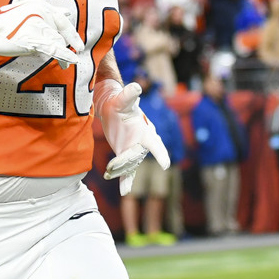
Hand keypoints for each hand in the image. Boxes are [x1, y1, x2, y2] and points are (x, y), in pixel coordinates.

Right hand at [0, 0, 83, 67]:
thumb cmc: (3, 22)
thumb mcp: (24, 11)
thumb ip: (42, 13)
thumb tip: (62, 15)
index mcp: (40, 5)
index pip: (61, 18)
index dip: (71, 30)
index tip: (77, 39)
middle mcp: (42, 13)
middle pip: (62, 30)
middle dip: (71, 41)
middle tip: (78, 49)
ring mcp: (38, 26)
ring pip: (58, 41)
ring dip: (65, 54)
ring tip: (67, 63)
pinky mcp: (34, 39)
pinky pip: (54, 49)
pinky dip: (65, 56)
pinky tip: (73, 60)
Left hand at [94, 79, 170, 195]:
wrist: (113, 109)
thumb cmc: (121, 102)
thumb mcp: (123, 99)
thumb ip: (129, 94)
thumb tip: (135, 87)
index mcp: (145, 131)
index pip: (154, 143)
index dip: (160, 153)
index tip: (165, 165)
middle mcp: (142, 143)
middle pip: (137, 156)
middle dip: (128, 162)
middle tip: (115, 166)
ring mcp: (134, 150)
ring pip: (131, 165)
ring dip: (123, 172)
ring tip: (116, 180)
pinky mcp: (125, 155)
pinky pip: (127, 171)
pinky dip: (126, 181)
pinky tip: (124, 191)